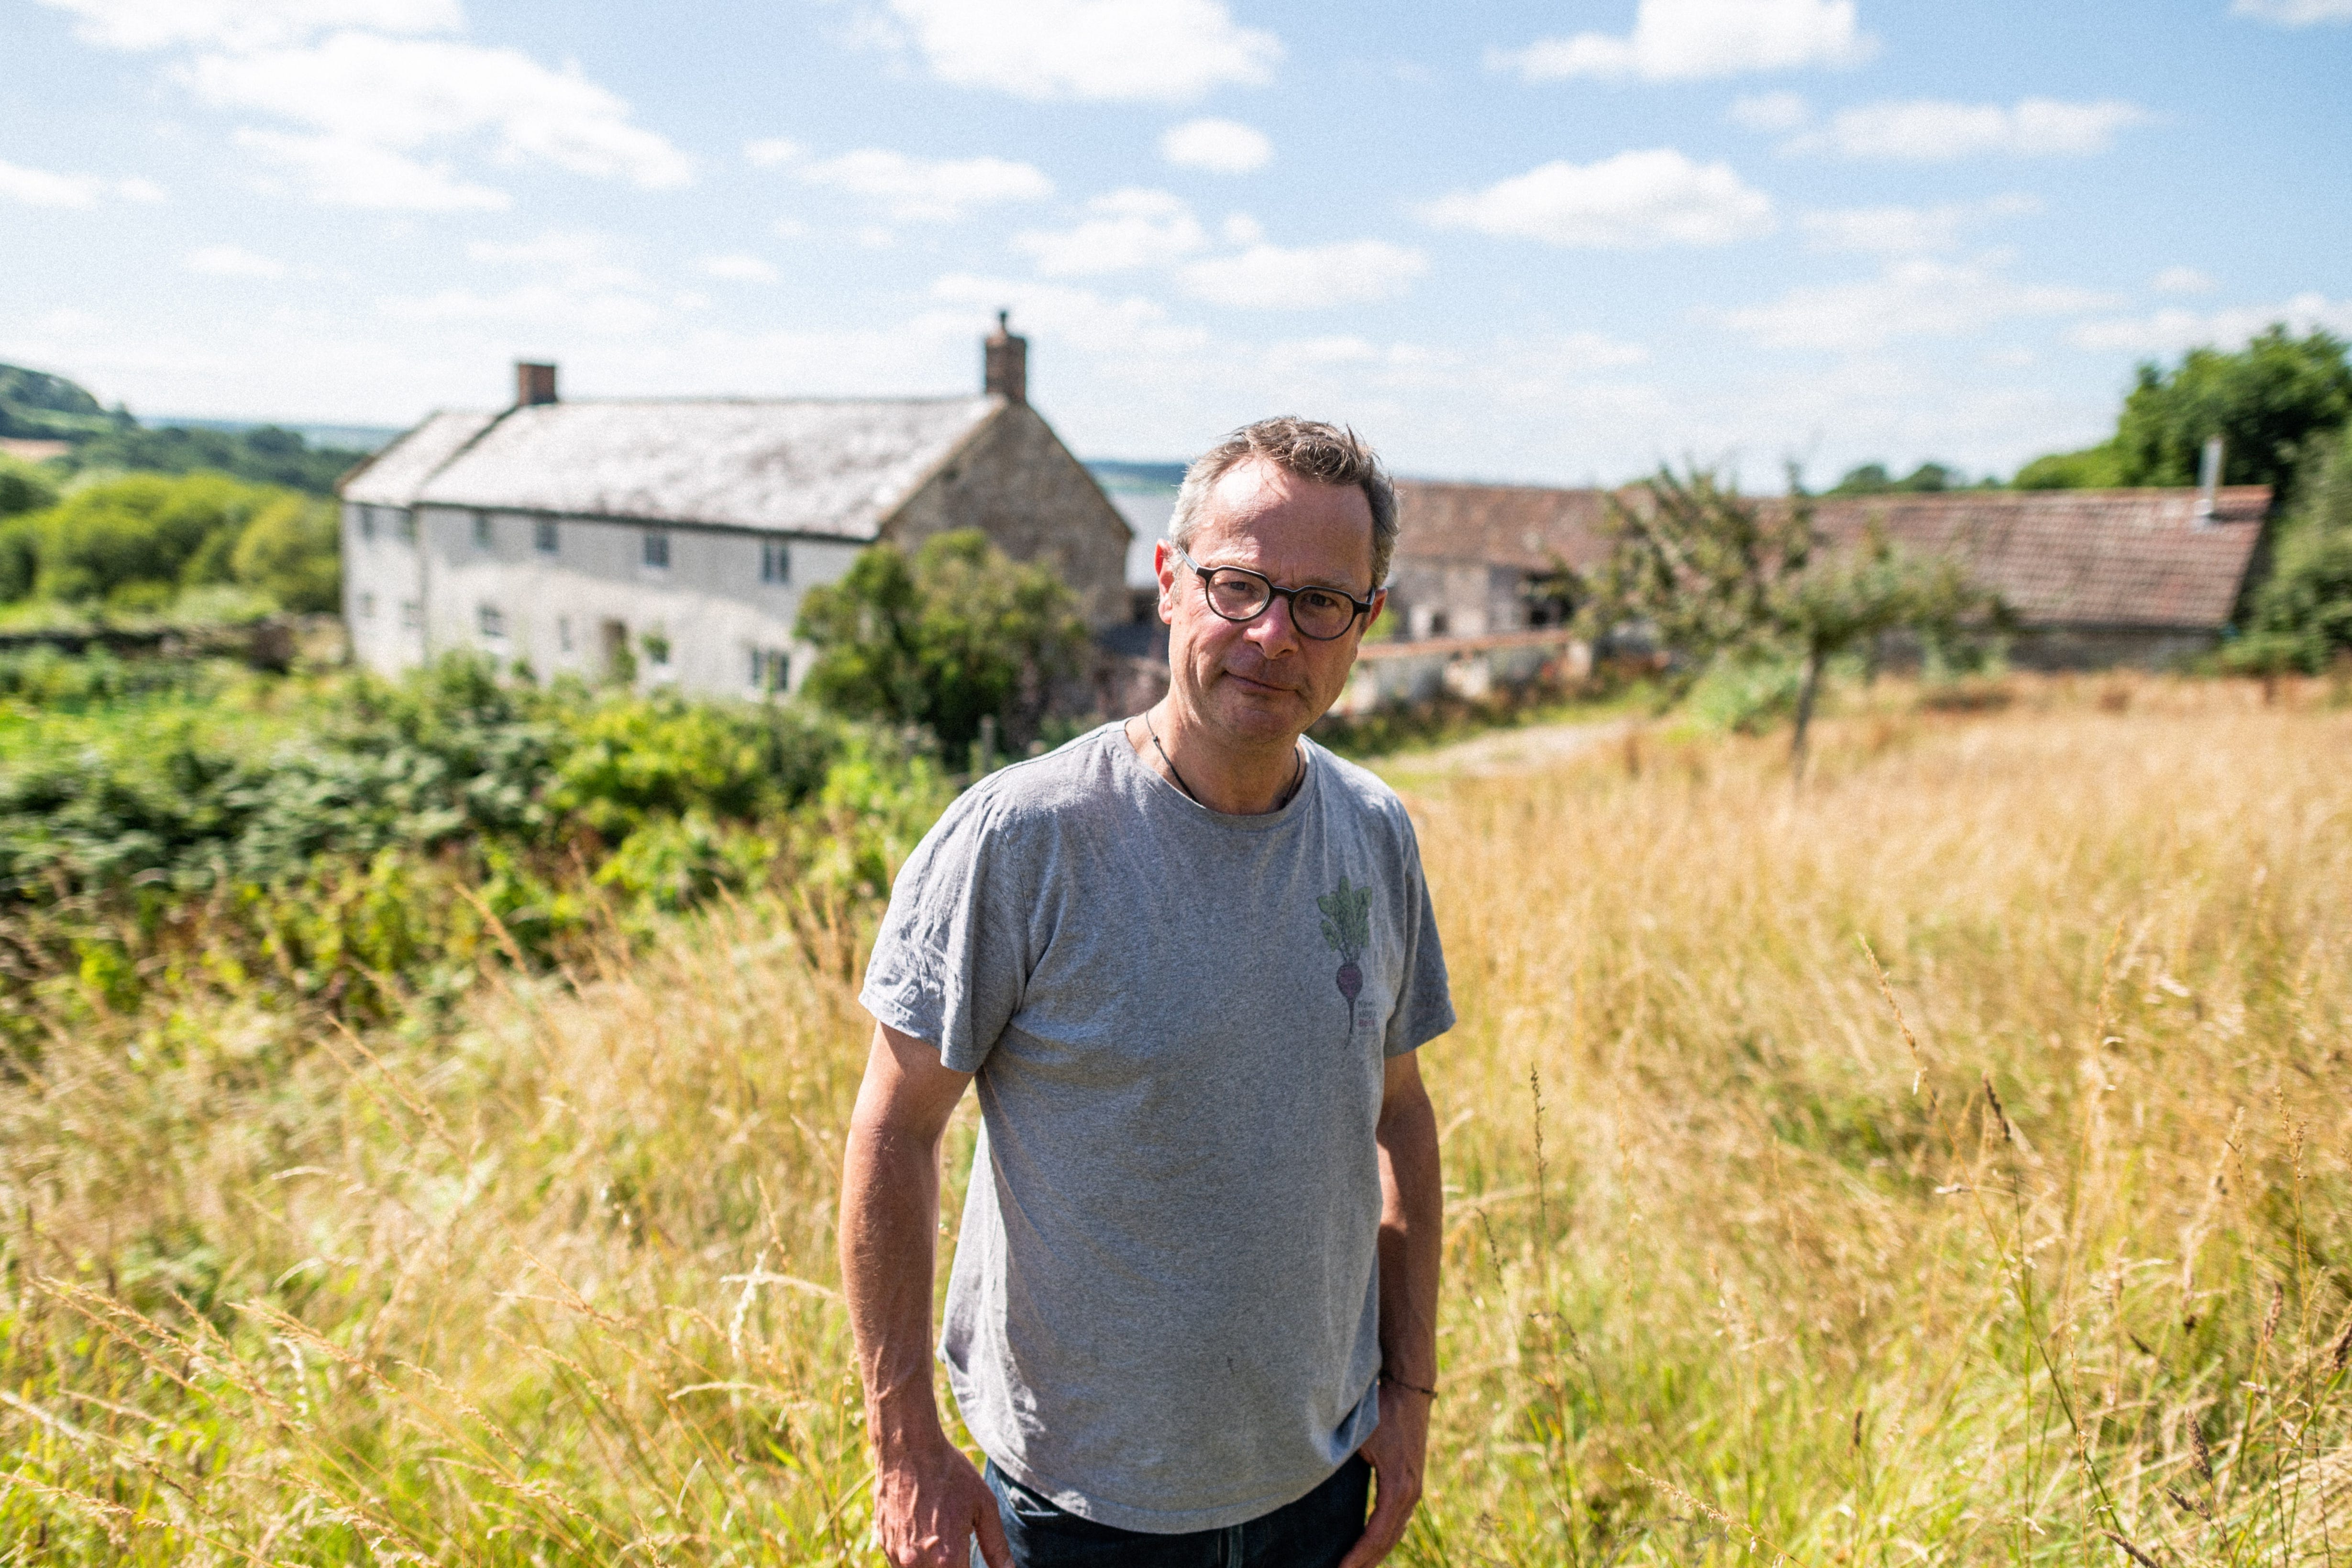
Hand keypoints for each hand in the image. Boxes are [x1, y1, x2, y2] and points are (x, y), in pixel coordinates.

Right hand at [874, 1438, 1010, 1567]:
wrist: (908, 1449)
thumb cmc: (950, 1474)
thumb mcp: (984, 1506)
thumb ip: (997, 1547)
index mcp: (948, 1558)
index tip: (972, 1559)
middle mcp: (918, 1564)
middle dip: (955, 1566)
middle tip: (958, 1540)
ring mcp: (898, 1555)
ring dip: (934, 1565)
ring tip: (941, 1534)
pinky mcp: (884, 1544)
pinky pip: (902, 1564)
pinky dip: (917, 1558)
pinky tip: (926, 1533)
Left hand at [1336, 1382, 1430, 1567]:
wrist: (1410, 1388)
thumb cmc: (1382, 1410)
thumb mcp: (1360, 1438)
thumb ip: (1342, 1464)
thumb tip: (1310, 1480)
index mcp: (1398, 1487)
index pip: (1376, 1535)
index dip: (1358, 1557)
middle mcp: (1410, 1493)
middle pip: (1388, 1541)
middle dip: (1365, 1563)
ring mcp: (1414, 1488)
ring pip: (1395, 1533)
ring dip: (1375, 1553)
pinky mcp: (1411, 1482)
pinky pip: (1397, 1520)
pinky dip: (1383, 1537)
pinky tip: (1368, 1546)